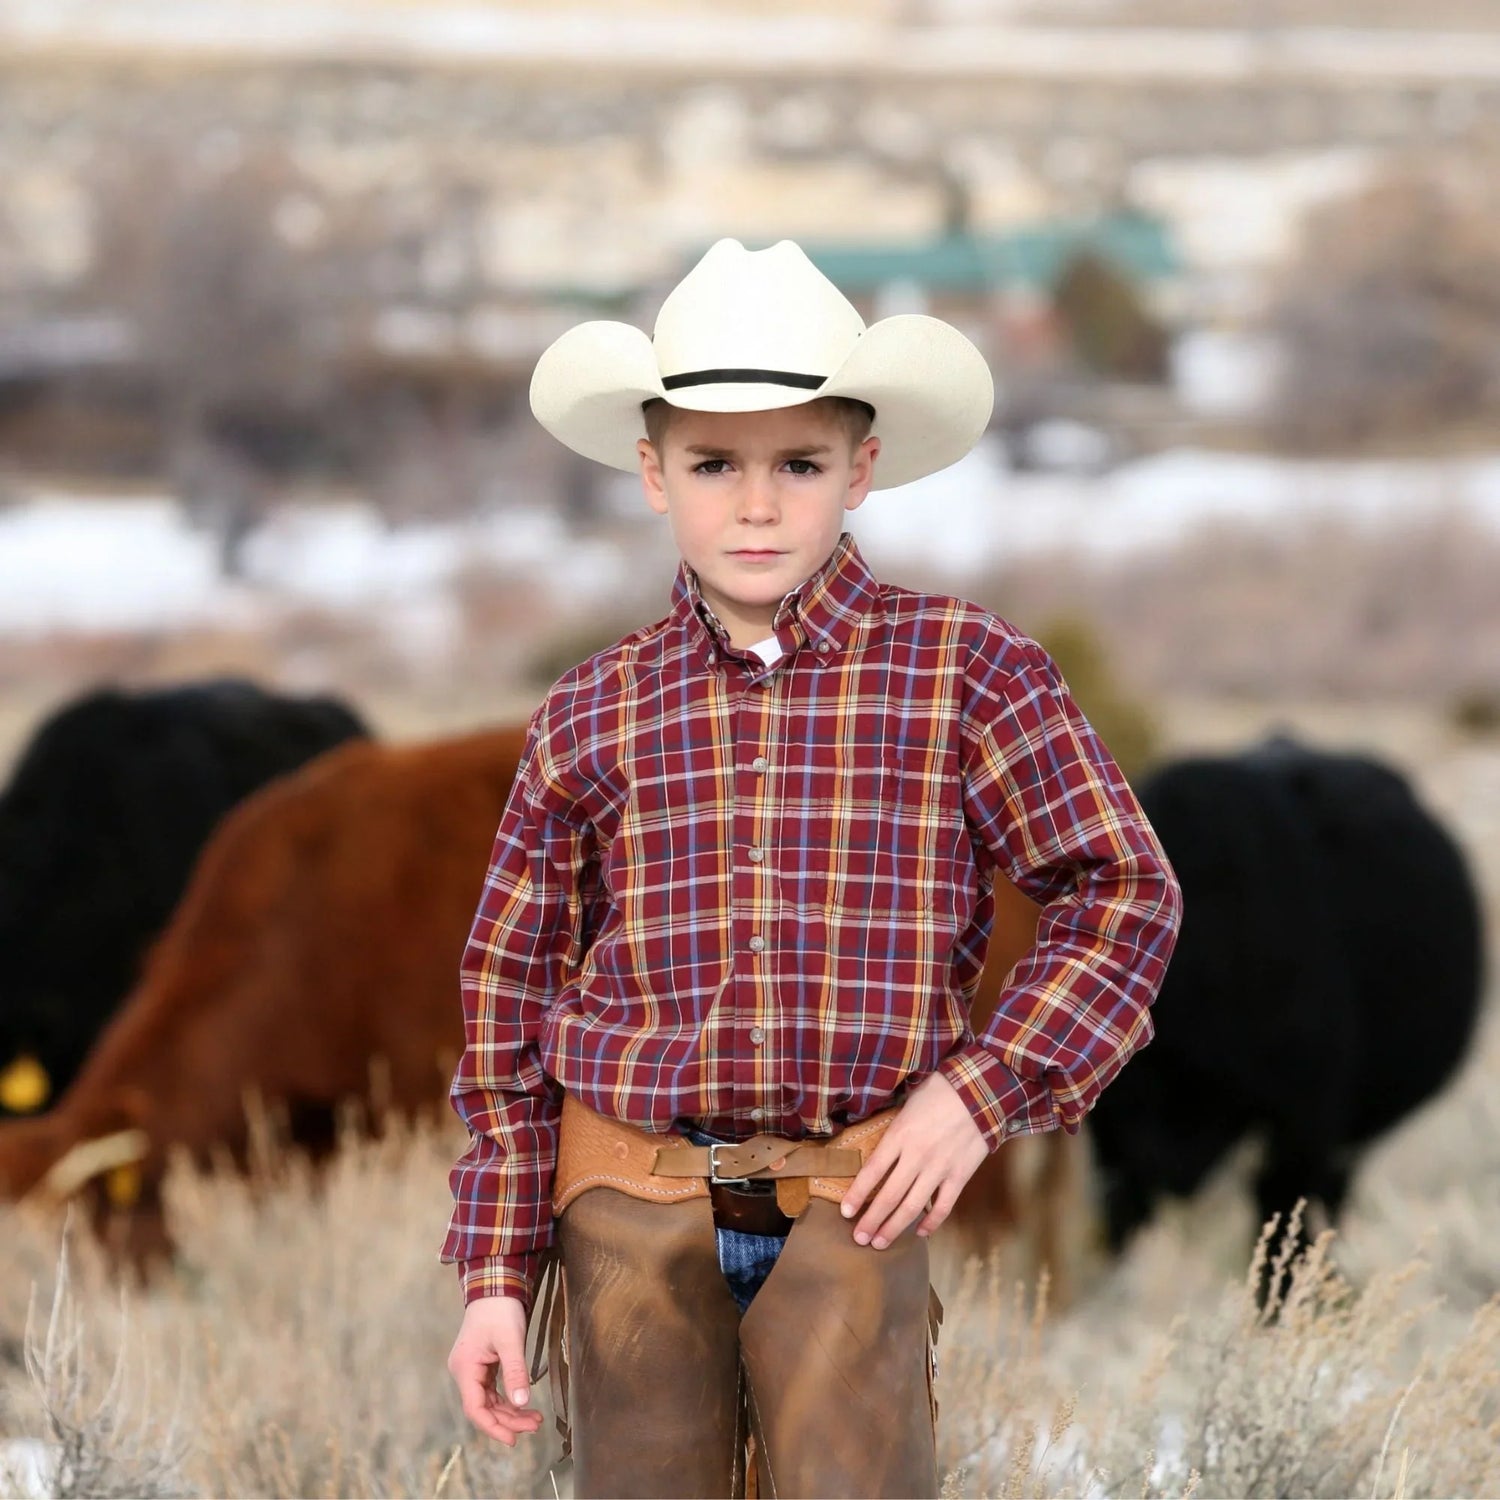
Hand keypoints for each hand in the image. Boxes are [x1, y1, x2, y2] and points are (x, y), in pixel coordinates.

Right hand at [447, 1295, 544, 1445]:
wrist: (496, 1284)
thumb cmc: (500, 1309)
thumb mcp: (510, 1340)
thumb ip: (516, 1372)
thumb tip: (522, 1403)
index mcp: (465, 1368)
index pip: (475, 1408)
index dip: (493, 1427)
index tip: (514, 1439)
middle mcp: (464, 1371)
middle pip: (484, 1408)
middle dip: (508, 1420)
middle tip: (534, 1426)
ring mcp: (472, 1368)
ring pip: (489, 1401)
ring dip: (510, 1412)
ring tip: (535, 1420)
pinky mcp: (482, 1364)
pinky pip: (493, 1390)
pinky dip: (508, 1399)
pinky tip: (524, 1405)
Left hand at [839, 1073, 988, 1249]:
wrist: (981, 1091)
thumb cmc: (940, 1090)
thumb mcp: (908, 1103)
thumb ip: (895, 1128)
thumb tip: (879, 1147)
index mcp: (899, 1135)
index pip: (872, 1172)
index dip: (857, 1194)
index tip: (845, 1212)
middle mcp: (916, 1156)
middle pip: (888, 1196)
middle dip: (871, 1220)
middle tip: (859, 1239)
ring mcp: (939, 1169)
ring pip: (912, 1207)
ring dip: (894, 1228)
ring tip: (879, 1243)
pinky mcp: (960, 1176)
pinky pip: (943, 1206)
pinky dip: (931, 1223)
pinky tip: (919, 1233)